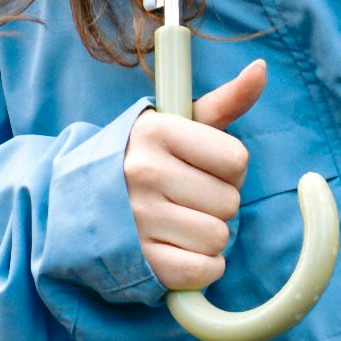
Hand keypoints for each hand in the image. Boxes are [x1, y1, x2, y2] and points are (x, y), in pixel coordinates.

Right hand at [123, 59, 266, 295]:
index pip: (236, 160)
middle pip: (230, 202)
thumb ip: (225, 101)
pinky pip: (203, 271)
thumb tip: (261, 69)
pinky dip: (201, 268)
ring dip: (208, 237)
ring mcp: (138, 217)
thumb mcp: (178, 125)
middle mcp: (144, 172)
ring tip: (179, 223)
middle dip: (216, 204)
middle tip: (185, 198)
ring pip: (218, 237)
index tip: (201, 168)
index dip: (227, 169)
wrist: (78, 204)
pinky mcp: (140, 259)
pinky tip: (178, 250)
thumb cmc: (145, 160)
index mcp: (157, 132)